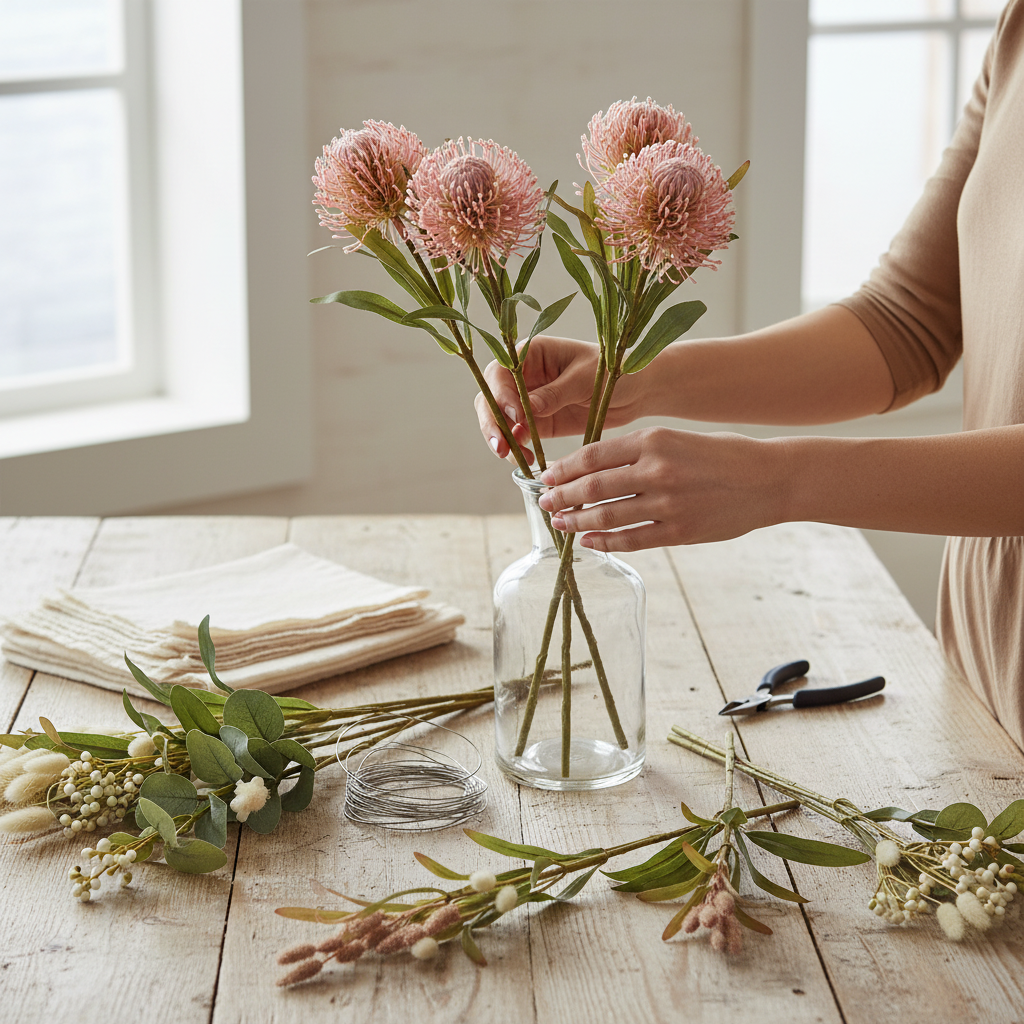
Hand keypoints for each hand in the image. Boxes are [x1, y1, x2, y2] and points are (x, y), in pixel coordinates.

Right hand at [474, 336, 647, 461]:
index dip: (501, 395)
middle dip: (492, 422)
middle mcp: (523, 376)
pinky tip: (528, 459)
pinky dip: (517, 449)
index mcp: (531, 353)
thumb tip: (525, 410)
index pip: (500, 373)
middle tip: (501, 446)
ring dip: (501, 439)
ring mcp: (527, 401)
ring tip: (513, 457)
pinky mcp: (538, 423)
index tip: (515, 417)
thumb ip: (555, 394)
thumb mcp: (584, 379)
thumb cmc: (612, 372)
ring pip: (499, 421)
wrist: (634, 390)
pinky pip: (518, 437)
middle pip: (491, 398)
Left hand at [537, 427, 788, 550]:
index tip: (547, 476)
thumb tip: (591, 469)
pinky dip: (605, 543)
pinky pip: (632, 540)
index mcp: (654, 440)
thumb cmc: (722, 455)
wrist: (771, 479)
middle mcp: (657, 470)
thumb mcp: (676, 439)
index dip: (564, 469)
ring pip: (607, 516)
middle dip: (562, 497)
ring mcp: (668, 503)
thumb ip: (637, 452)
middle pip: (593, 487)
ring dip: (577, 522)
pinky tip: (589, 542)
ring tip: (560, 524)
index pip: (593, 455)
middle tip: (544, 503)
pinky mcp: (680, 531)